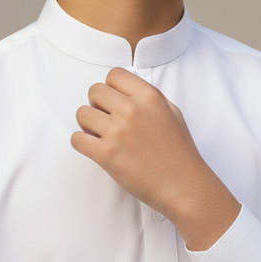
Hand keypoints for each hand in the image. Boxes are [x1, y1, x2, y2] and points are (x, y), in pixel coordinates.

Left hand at [71, 67, 240, 249]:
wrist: (184, 186)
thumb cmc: (180, 153)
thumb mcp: (172, 114)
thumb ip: (149, 99)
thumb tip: (127, 92)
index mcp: (149, 96)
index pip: (114, 75)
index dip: (111, 89)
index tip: (114, 103)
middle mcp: (132, 110)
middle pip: (94, 91)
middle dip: (97, 105)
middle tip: (106, 121)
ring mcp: (118, 132)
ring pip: (81, 113)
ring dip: (87, 125)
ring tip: (101, 136)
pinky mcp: (106, 154)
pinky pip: (77, 139)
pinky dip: (82, 143)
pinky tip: (94, 149)